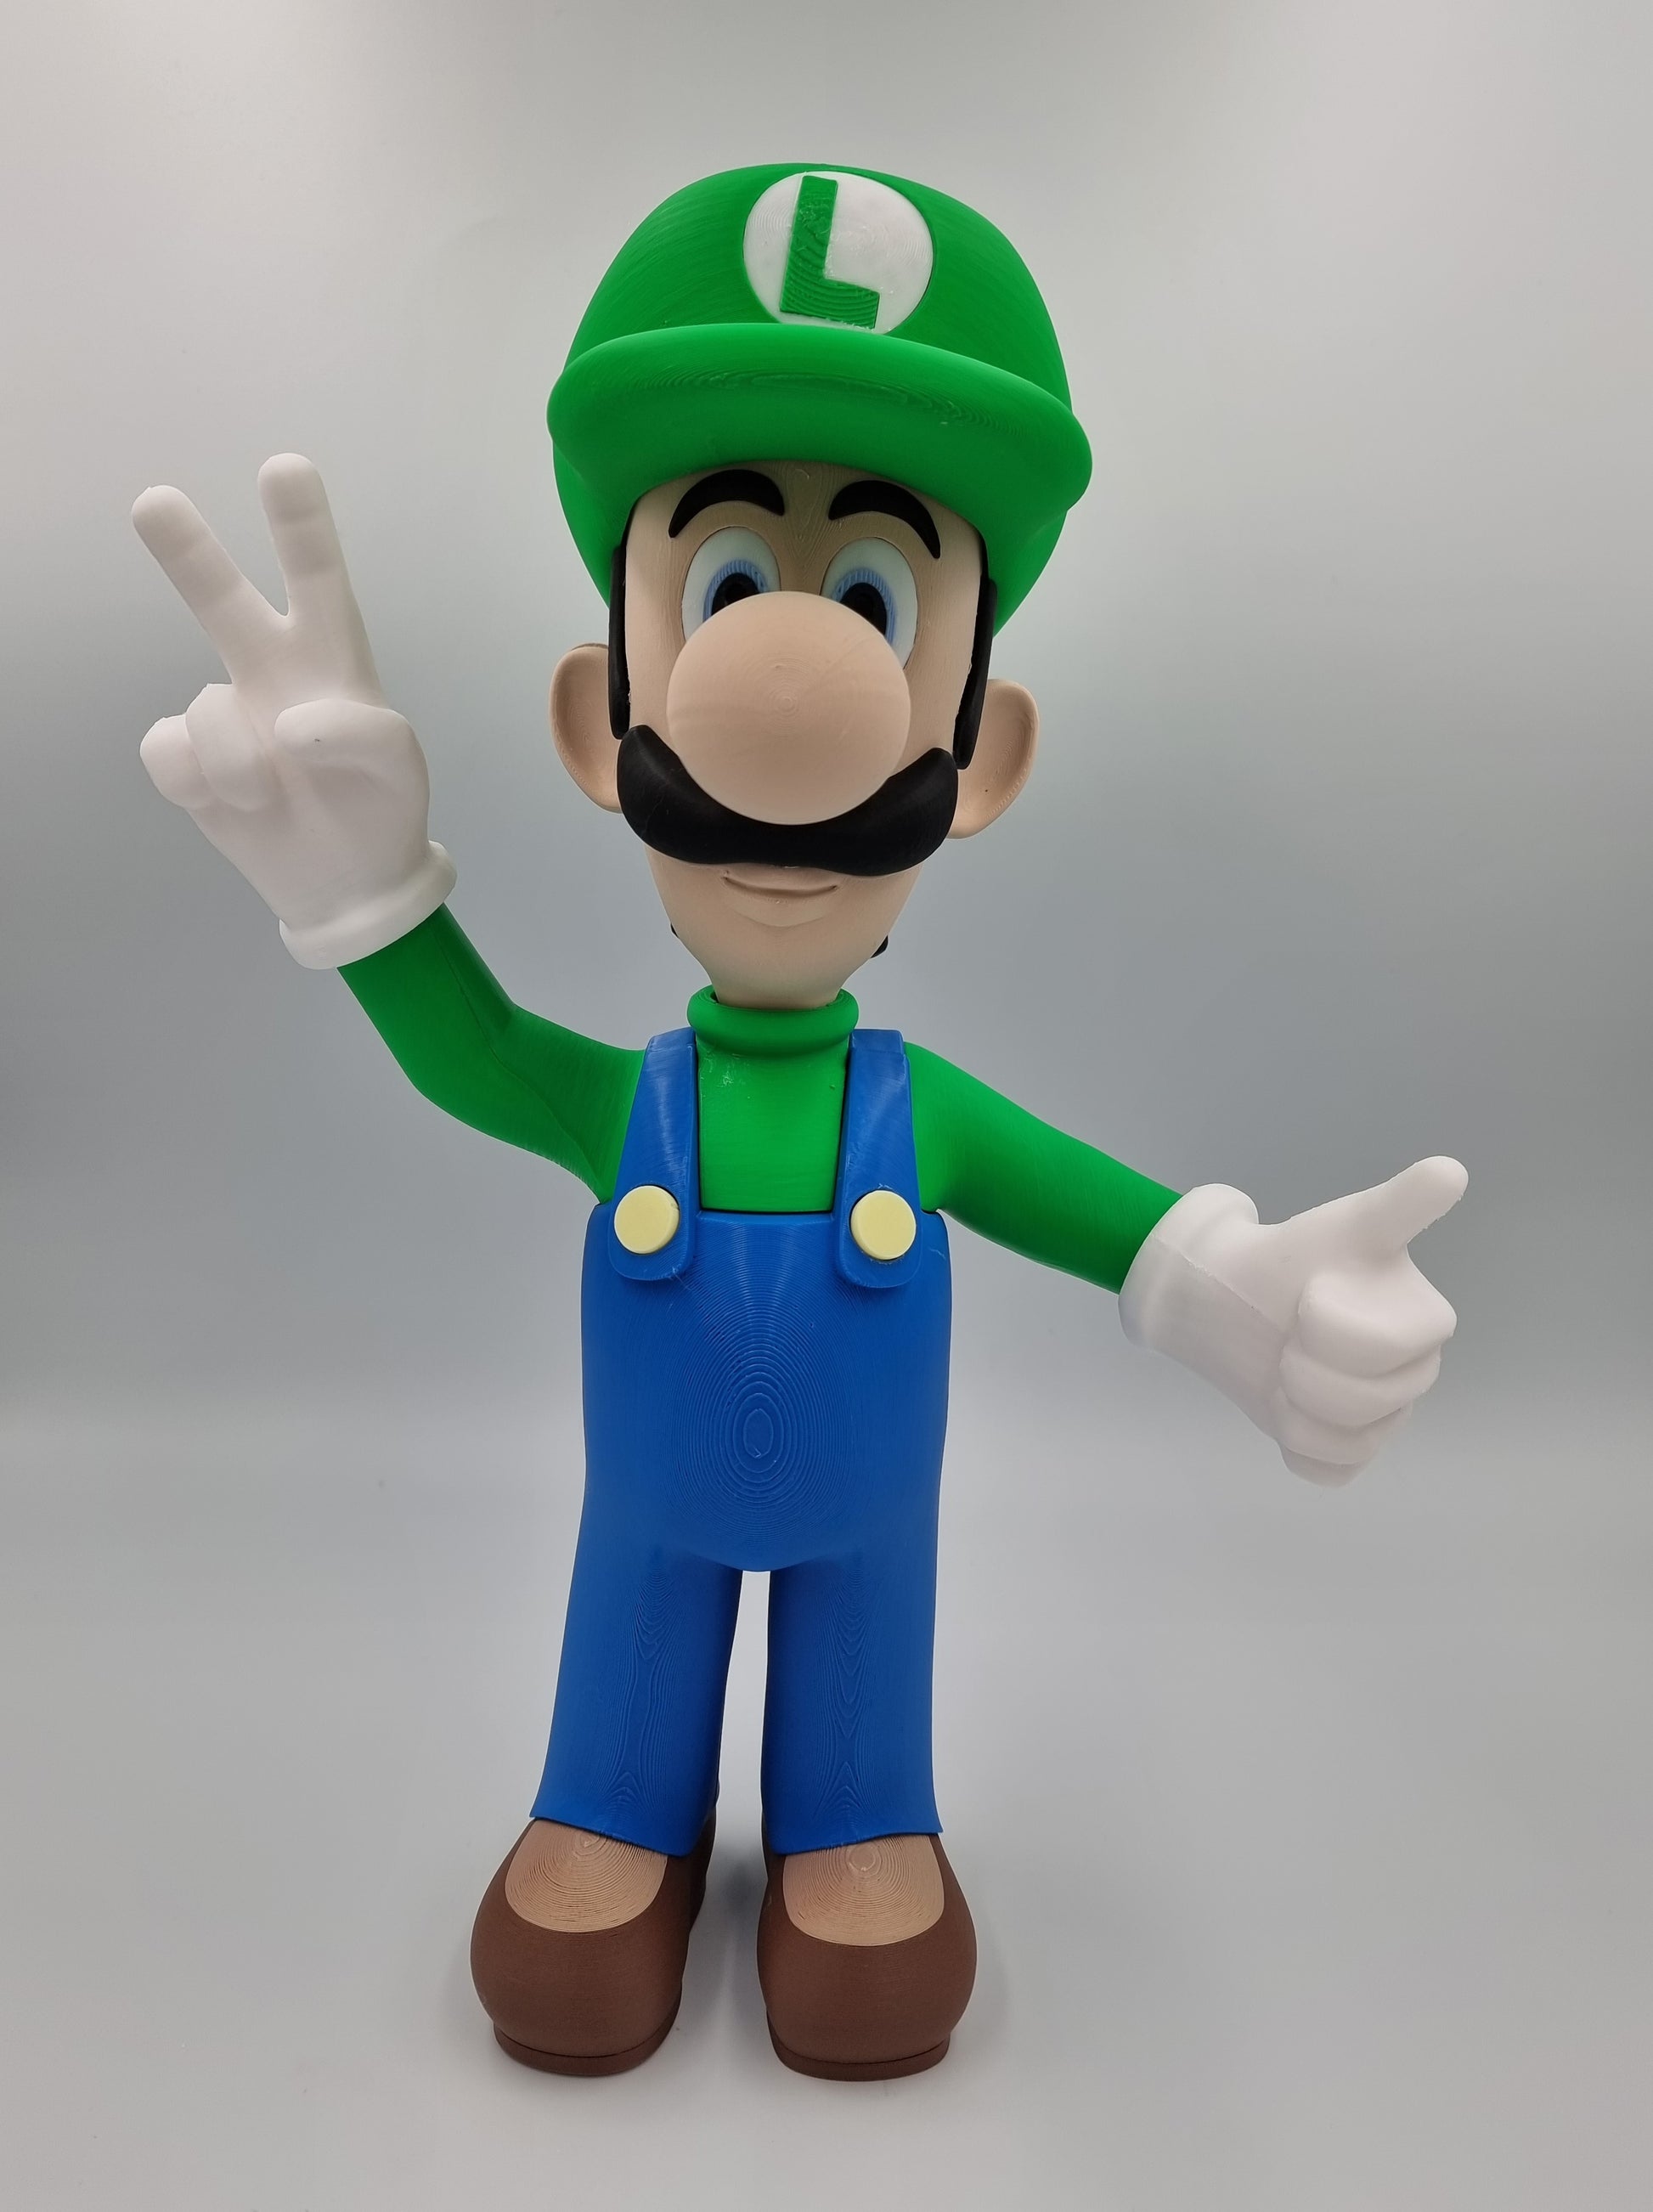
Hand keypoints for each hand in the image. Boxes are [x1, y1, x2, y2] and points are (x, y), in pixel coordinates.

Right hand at [133, 453, 454, 967]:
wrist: (346, 882)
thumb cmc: (382, 805)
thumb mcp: (399, 767)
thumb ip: (359, 733)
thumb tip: (286, 725)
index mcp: (331, 658)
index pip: (319, 581)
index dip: (302, 527)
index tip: (286, 468)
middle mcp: (269, 671)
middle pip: (222, 600)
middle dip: (188, 553)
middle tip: (153, 502)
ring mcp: (225, 713)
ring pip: (206, 709)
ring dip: (241, 763)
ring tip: (276, 794)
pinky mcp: (188, 760)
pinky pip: (171, 751)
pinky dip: (204, 784)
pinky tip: (239, 804)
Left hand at [1119, 1156, 1465, 1483]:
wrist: (1235, 1299)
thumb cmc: (1297, 1260)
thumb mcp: (1347, 1224)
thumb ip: (1400, 1205)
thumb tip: (1450, 1171)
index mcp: (1426, 1322)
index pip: (1392, 1348)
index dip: (1337, 1328)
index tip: (1310, 1298)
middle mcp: (1415, 1372)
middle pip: (1369, 1400)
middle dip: (1309, 1364)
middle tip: (1289, 1332)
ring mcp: (1385, 1416)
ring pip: (1350, 1438)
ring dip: (1298, 1403)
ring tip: (1286, 1364)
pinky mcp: (1347, 1448)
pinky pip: (1331, 1470)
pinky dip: (1298, 1445)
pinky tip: (1287, 1407)